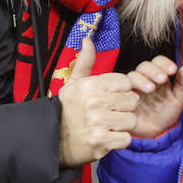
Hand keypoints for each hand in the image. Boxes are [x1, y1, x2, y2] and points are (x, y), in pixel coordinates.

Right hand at [56, 36, 138, 166]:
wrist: (50, 140)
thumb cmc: (66, 109)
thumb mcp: (73, 83)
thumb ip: (85, 62)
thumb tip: (87, 40)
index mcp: (91, 85)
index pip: (126, 82)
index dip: (121, 91)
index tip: (110, 97)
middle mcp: (95, 102)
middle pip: (132, 101)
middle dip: (123, 108)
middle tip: (108, 113)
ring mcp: (98, 123)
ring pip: (131, 120)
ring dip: (122, 125)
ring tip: (107, 125)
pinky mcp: (101, 142)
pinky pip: (126, 138)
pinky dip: (119, 140)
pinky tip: (107, 137)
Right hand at [123, 55, 182, 138]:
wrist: (154, 132)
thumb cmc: (166, 113)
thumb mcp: (178, 98)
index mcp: (158, 75)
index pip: (158, 61)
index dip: (164, 63)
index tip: (173, 70)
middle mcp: (144, 78)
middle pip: (144, 66)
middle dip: (153, 70)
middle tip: (162, 79)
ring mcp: (132, 88)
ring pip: (131, 76)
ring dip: (141, 80)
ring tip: (151, 89)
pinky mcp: (123, 98)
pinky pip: (120, 90)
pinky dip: (128, 91)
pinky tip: (136, 99)